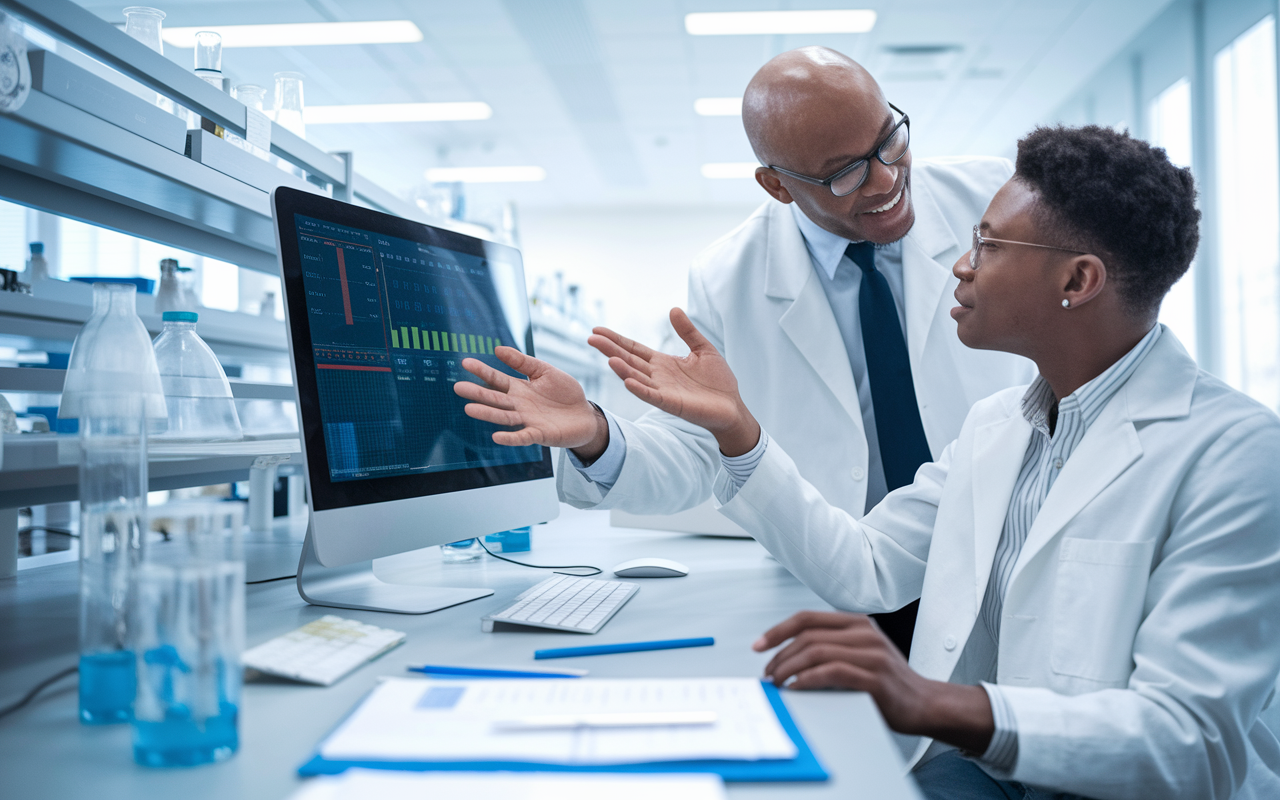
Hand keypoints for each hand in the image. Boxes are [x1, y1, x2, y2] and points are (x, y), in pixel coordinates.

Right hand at [453, 346, 608, 459]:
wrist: (585, 415)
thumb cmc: (565, 393)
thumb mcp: (545, 371)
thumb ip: (523, 362)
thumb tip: (498, 349)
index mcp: (519, 389)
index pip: (497, 379)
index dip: (482, 371)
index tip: (466, 363)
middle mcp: (519, 405)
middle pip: (495, 399)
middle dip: (478, 393)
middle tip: (459, 387)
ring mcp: (528, 421)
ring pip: (504, 417)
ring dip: (488, 414)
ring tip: (470, 409)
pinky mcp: (539, 434)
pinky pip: (523, 436)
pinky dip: (510, 438)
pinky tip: (497, 436)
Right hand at [590, 308, 760, 456]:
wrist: (732, 406)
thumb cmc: (718, 381)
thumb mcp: (703, 348)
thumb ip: (687, 331)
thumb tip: (673, 309)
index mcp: (663, 363)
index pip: (634, 349)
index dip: (616, 339)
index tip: (597, 330)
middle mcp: (658, 376)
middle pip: (629, 360)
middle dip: (610, 350)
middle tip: (591, 338)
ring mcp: (662, 391)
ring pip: (637, 378)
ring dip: (622, 369)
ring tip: (608, 358)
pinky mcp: (672, 404)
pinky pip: (652, 396)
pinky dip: (640, 389)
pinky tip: (628, 381)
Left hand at [754, 611, 994, 753]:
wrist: (924, 704)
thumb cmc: (887, 683)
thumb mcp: (860, 654)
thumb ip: (832, 648)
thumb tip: (786, 659)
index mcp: (856, 623)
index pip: (807, 618)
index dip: (778, 631)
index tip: (759, 646)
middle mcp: (864, 633)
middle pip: (807, 636)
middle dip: (780, 656)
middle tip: (768, 675)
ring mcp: (871, 654)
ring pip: (816, 652)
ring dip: (788, 669)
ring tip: (777, 683)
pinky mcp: (875, 677)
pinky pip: (831, 672)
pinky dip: (807, 680)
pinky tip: (795, 688)